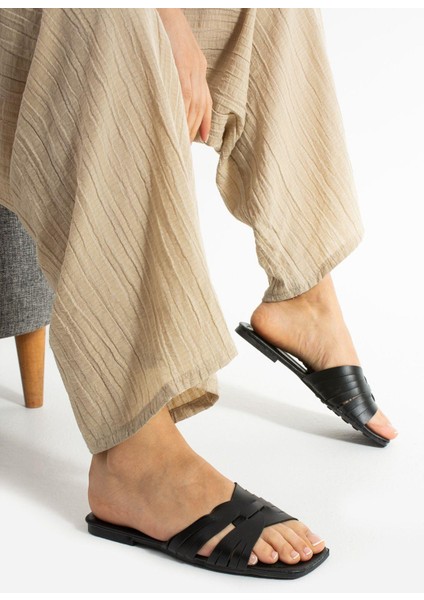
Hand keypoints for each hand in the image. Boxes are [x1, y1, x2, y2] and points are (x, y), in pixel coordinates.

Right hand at [157, 8, 211, 142]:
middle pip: (200, 105)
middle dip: (193, 128)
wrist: (161, 6)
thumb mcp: (172, 52)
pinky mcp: (182, 65)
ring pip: (193, 104)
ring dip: (187, 125)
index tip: (203, 138)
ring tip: (178, 142)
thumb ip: (175, 71)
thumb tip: (168, 92)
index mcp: (197, 64)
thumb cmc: (160, 28)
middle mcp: (198, 67)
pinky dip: (183, 111)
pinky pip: (185, 93)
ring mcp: (191, 66)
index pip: (205, 98)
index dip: (205, 120)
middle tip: (184, 147)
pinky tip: (177, 124)